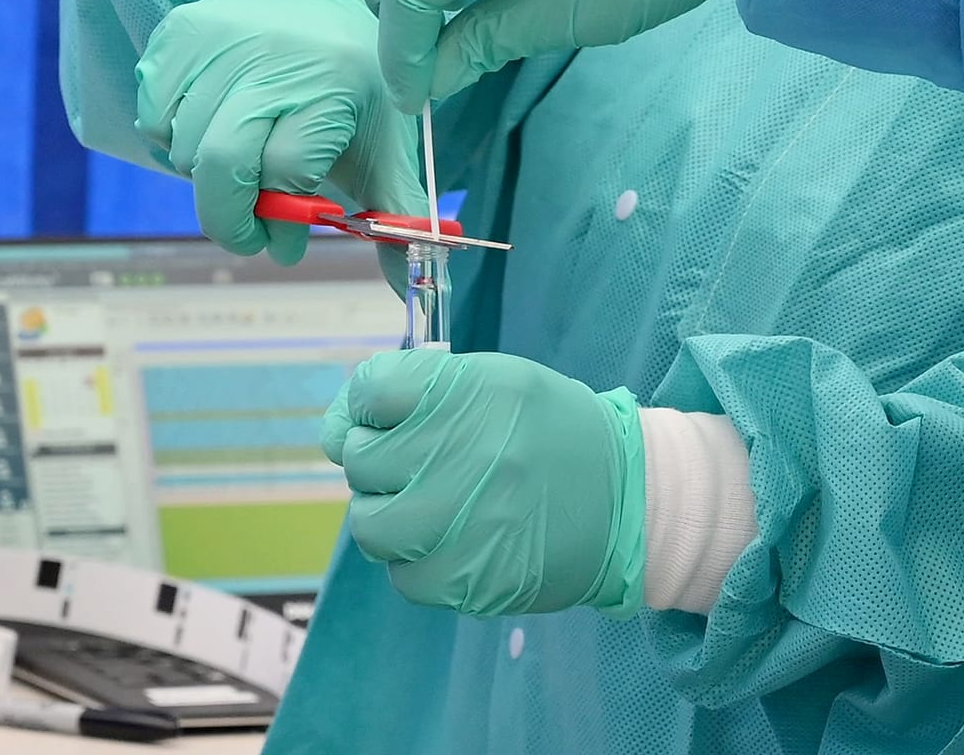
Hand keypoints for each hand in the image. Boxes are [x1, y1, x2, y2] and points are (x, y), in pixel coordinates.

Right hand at [134, 0, 424, 263]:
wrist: (323, 6)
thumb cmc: (353, 90)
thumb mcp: (384, 146)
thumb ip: (394, 216)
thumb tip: (417, 288)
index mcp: (331, 83)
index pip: (286, 170)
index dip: (283, 223)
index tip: (288, 243)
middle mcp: (273, 56)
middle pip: (222, 163)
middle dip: (231, 218)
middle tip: (250, 233)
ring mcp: (219, 40)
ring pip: (185, 149)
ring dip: (210, 177)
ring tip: (247, 160)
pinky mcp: (178, 34)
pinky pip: (155, 119)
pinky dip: (178, 139)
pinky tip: (216, 124)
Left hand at [319, 350, 645, 615]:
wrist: (629, 499)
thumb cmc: (551, 433)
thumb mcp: (498, 384)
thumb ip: (416, 392)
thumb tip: (334, 428)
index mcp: (474, 390)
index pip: (372, 389)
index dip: (372, 405)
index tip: (393, 417)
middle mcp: (465, 450)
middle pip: (361, 457)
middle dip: (381, 460)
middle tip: (422, 464)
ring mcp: (464, 519)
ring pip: (369, 522)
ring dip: (390, 513)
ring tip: (432, 507)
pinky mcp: (467, 579)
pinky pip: (401, 574)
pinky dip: (418, 559)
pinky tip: (456, 541)